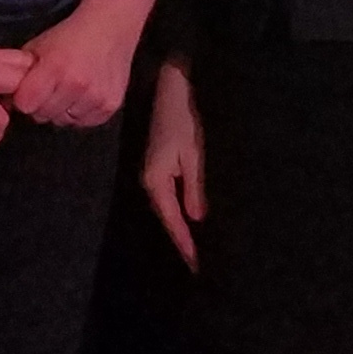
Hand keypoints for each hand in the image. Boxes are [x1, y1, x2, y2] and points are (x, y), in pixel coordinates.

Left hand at [11, 0, 137, 130]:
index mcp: (55, 68)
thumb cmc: (69, 35)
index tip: (31, 88)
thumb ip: (20, 73)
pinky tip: (84, 95)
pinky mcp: (110, 105)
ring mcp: (96, 97)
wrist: (110, 26)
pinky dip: (81, 113)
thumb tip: (5, 101)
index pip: (25, 105)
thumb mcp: (38, 47)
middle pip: (43, 115)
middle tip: (51, 88)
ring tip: (68, 90)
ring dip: (62, 110)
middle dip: (42, 105)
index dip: (25, 97)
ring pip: (64, 121)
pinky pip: (84, 122)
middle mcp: (76, 85)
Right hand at [142, 61, 207, 268]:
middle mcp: (151, 181)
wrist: (171, 86)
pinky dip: (182, 210)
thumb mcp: (196, 153)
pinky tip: (194, 220)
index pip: (172, 222)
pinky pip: (172, 195)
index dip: (185, 245)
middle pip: (168, 219)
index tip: (198, 267)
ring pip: (170, 208)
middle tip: (201, 265)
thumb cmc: (186, 117)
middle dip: (184, 241)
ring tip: (200, 249)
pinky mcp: (161, 165)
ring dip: (183, 227)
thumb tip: (197, 219)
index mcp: (156, 180)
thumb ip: (196, 187)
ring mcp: (154, 173)